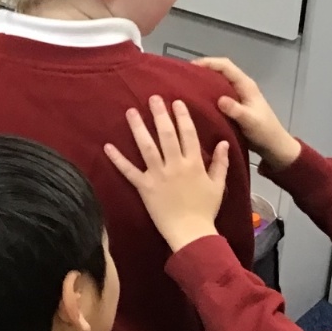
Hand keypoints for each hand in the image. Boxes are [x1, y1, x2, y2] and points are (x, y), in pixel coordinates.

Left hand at [105, 96, 229, 252]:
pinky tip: (108, 146)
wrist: (192, 233)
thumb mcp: (218, 185)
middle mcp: (176, 166)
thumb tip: (224, 142)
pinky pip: (129, 171)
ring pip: (147, 147)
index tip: (176, 102)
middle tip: (153, 98)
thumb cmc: (205, 209)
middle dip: (160, 115)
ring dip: (138, 128)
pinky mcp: (144, 187)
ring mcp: (158, 176)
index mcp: (194, 164)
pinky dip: (118, 159)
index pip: (188, 134)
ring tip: (131, 111)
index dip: (182, 117)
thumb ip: (221, 163)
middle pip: (167, 135)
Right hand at [193, 57, 301, 171]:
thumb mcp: (250, 121)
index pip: (225, 66)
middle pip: (220, 70)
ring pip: (218, 81)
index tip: (190, 67)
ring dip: (203, 80)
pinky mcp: (234, 104)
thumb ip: (236, 110)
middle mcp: (241, 86)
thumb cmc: (264, 132)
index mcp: (246, 85)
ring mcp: (237, 95)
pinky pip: (217, 92)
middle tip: (183, 76)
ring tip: (185, 86)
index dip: (208, 62)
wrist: (274, 146)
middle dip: (203, 69)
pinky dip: (206, 92)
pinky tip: (196, 100)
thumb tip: (220, 100)